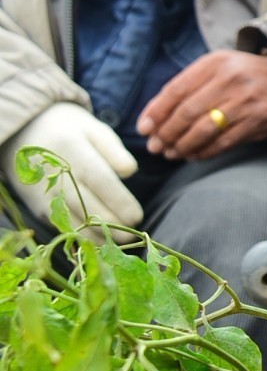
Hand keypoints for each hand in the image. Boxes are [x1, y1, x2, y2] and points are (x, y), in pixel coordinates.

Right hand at [1, 102, 141, 226]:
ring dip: (96, 235)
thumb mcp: (95, 130)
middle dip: (111, 224)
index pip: (100, 180)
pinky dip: (79, 235)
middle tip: (131, 234)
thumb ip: (114, 150)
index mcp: (73, 150)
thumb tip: (129, 172)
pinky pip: (59, 224)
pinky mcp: (37, 205)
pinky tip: (97, 239)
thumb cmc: (71, 129)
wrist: (25, 132)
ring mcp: (43, 192)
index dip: (119, 201)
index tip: (137, 216)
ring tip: (118, 241)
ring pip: (71, 220)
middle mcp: (55, 174)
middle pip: (85, 206)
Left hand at [137, 51, 266, 159]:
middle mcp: (230, 80)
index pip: (176, 90)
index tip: (144, 128)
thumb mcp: (218, 68)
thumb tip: (152, 118)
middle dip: (166, 133)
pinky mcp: (258, 122)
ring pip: (203, 130)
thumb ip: (187, 87)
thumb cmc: (244, 76)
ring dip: (181, 146)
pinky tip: (193, 155)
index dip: (156, 112)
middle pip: (187, 112)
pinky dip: (204, 152)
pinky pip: (223, 143)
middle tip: (155, 146)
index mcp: (215, 63)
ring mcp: (246, 102)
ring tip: (171, 153)